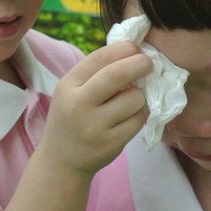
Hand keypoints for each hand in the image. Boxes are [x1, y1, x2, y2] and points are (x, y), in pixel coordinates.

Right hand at [38, 40, 150, 175]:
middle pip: (117, 74)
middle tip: (149, 63)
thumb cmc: (71, 118)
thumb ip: (96, 73)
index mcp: (68, 86)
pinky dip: (139, 115)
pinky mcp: (110, 144)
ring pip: (134, 99)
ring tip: (130, 101)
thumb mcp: (72, 91)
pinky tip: (128, 118)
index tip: (137, 49)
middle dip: (139, 64)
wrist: (61, 161)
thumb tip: (134, 53)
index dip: (124, 49)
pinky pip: (138, 120)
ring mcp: (94, 126)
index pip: (100, 58)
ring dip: (140, 96)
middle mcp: (78, 105)